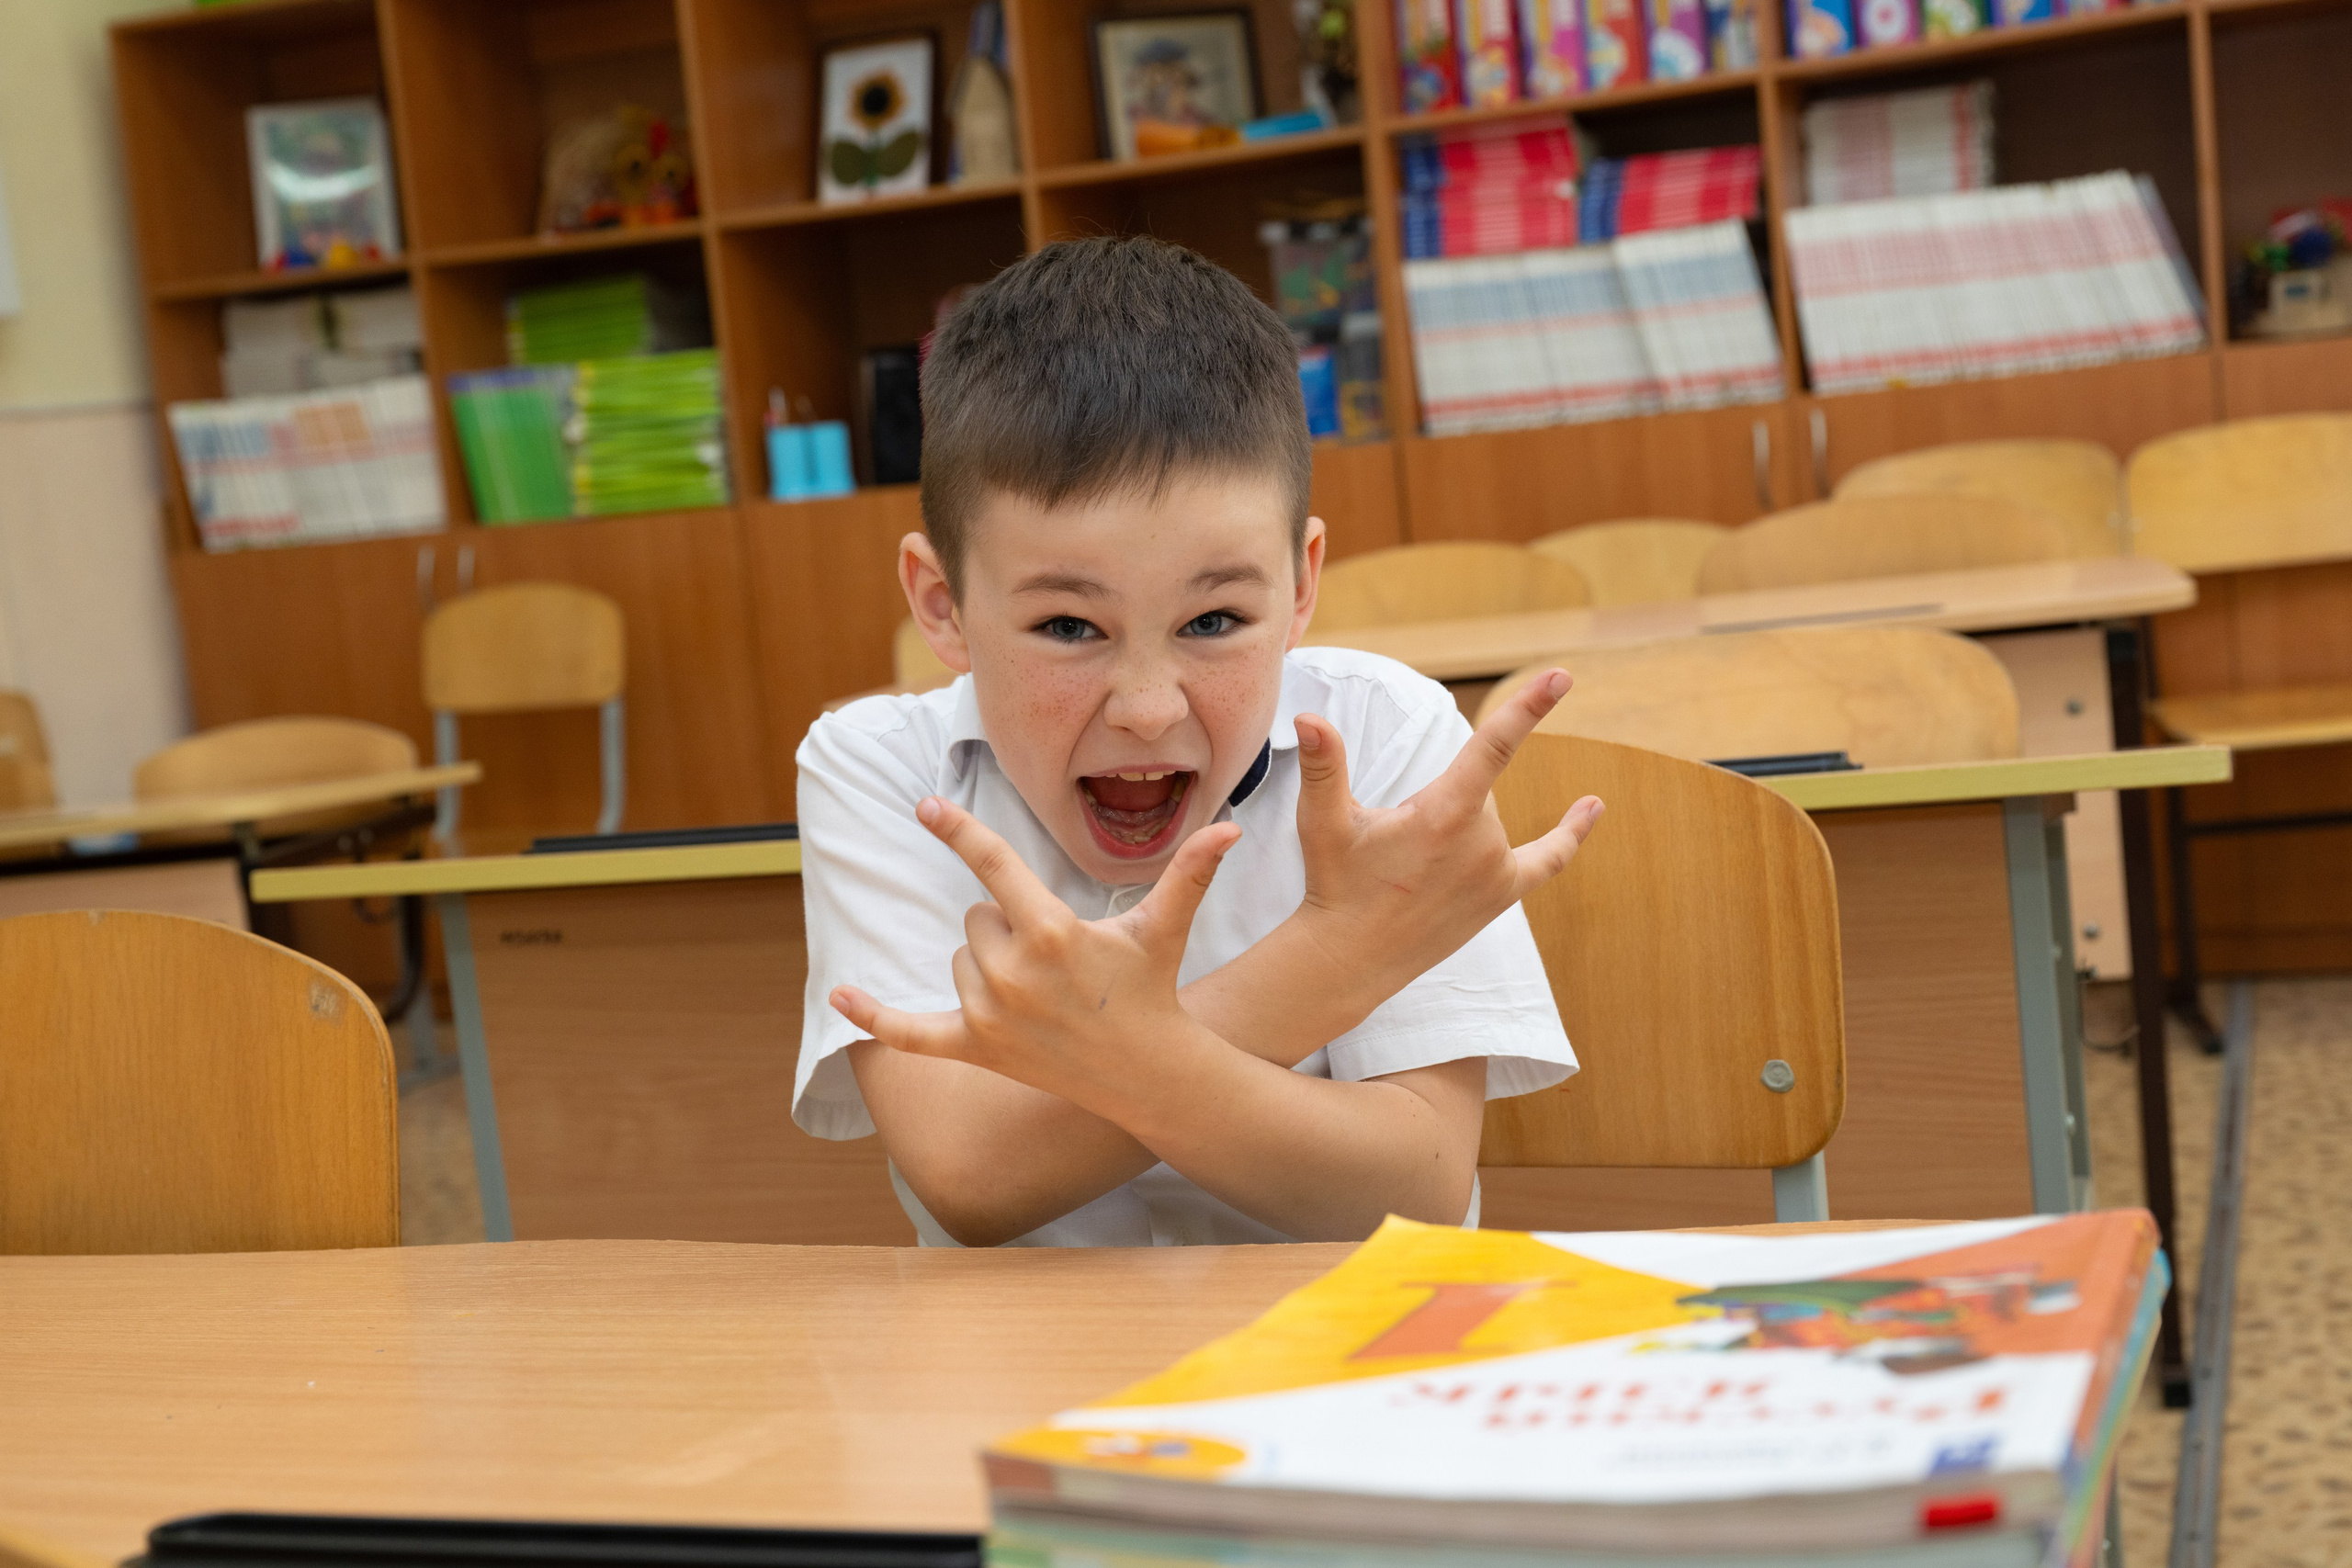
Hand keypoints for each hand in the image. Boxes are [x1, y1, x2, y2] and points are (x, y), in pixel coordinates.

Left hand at [830, 798, 1240, 1112]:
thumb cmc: (1151, 989)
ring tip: (1040, 990)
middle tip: (1057, 958)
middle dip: (1007, 926)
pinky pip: (910, 1032)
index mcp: (1049, 931)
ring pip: (959, 959)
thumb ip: (1190, 872)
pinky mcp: (974, 1047)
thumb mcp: (1163, 927)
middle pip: (976, 918)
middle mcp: (1010, 971)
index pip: (992, 866)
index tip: (926, 805)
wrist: (1145, 1073)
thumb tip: (1231, 829)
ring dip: (988, 964)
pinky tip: (841, 995)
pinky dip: (874, 1017)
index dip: (959, 831)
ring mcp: (987, 1013)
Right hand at [1290, 668, 1602, 996]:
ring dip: (1458, 826)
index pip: (1494, 745)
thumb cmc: (1336, 883)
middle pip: (1477, 789)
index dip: (1528, 706)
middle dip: (1441, 801)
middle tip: (1396, 846)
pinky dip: (1570, 834)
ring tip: (1414, 868)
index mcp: (1444, 813)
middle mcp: (1481, 841)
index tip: (1561, 676)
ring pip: (1491, 820)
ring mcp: (1497, 872)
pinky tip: (1595, 805)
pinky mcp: (1502, 895)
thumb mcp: (1322, 821)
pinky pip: (1548, 859)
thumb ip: (1324, 765)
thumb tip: (1308, 718)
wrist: (1353, 958)